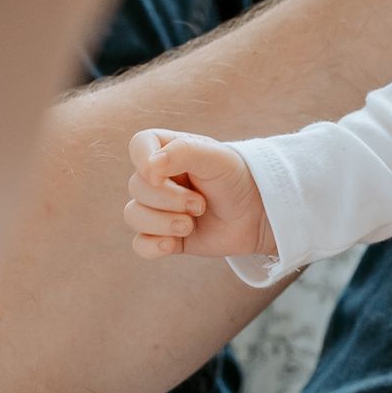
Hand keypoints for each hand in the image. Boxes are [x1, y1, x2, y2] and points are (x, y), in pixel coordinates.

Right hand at [124, 129, 275, 259]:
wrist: (258, 216)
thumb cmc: (237, 179)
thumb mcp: (216, 158)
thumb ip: (183, 152)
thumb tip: (149, 167)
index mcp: (169, 151)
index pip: (138, 146)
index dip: (143, 160)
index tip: (162, 173)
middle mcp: (159, 178)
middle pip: (137, 187)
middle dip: (169, 200)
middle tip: (200, 204)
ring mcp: (159, 208)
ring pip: (134, 216)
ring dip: (162, 223)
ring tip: (190, 225)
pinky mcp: (164, 236)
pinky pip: (140, 244)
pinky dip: (153, 246)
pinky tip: (172, 244)